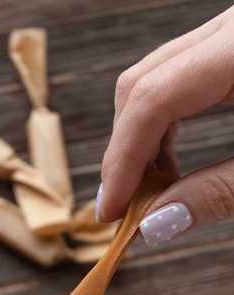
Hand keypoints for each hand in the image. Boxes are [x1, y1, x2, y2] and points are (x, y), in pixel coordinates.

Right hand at [98, 5, 233, 245]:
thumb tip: (154, 226)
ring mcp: (227, 35)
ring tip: (147, 193)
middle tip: (123, 207)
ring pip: (153, 80)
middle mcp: (228, 28)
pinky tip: (165, 164)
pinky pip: (175, 80)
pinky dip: (161, 126)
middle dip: (123, 151)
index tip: (112, 211)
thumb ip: (218, 193)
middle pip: (141, 82)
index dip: (123, 160)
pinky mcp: (228, 47)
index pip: (152, 98)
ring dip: (139, 141)